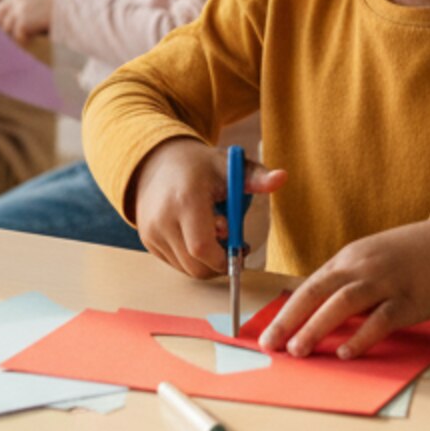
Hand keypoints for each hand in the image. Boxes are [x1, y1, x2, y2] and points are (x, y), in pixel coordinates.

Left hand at [0, 0, 62, 41]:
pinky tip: (30, 42)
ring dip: (13, 34)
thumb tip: (27, 6)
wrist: (76, 3)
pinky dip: (23, 40)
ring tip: (22, 38)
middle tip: (10, 31)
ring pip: (6, 26)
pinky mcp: (23, 21)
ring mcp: (19, 7)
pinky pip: (17, 35)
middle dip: (3, 23)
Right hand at [130, 138, 287, 278]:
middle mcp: (162, 218)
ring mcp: (151, 231)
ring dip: (206, 262)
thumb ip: (257, 178)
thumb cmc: (201, 167)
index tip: (241, 250)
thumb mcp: (231, 167)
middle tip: (232, 246)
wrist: (158, 162)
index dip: (225, 258)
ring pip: (186, 268)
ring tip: (215, 238)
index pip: (202, 248)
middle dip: (219, 263)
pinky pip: (175, 264)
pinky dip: (191, 259)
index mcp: (186, 199)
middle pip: (195, 265)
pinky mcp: (147, 240)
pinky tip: (197, 236)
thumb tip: (281, 178)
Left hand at [258, 219, 429, 358]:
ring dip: (317, 327)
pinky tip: (346, 353)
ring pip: (343, 304)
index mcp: (348, 259)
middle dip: (290, 319)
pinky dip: (361, 336)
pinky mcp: (408, 299)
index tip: (267, 333)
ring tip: (298, 350)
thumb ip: (344, 283)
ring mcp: (385, 282)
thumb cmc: (405, 259)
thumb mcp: (369, 262)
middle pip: (317, 292)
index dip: (286, 311)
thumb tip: (313, 313)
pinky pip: (381, 319)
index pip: (309, 286)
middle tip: (272, 345)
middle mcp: (361, 267)